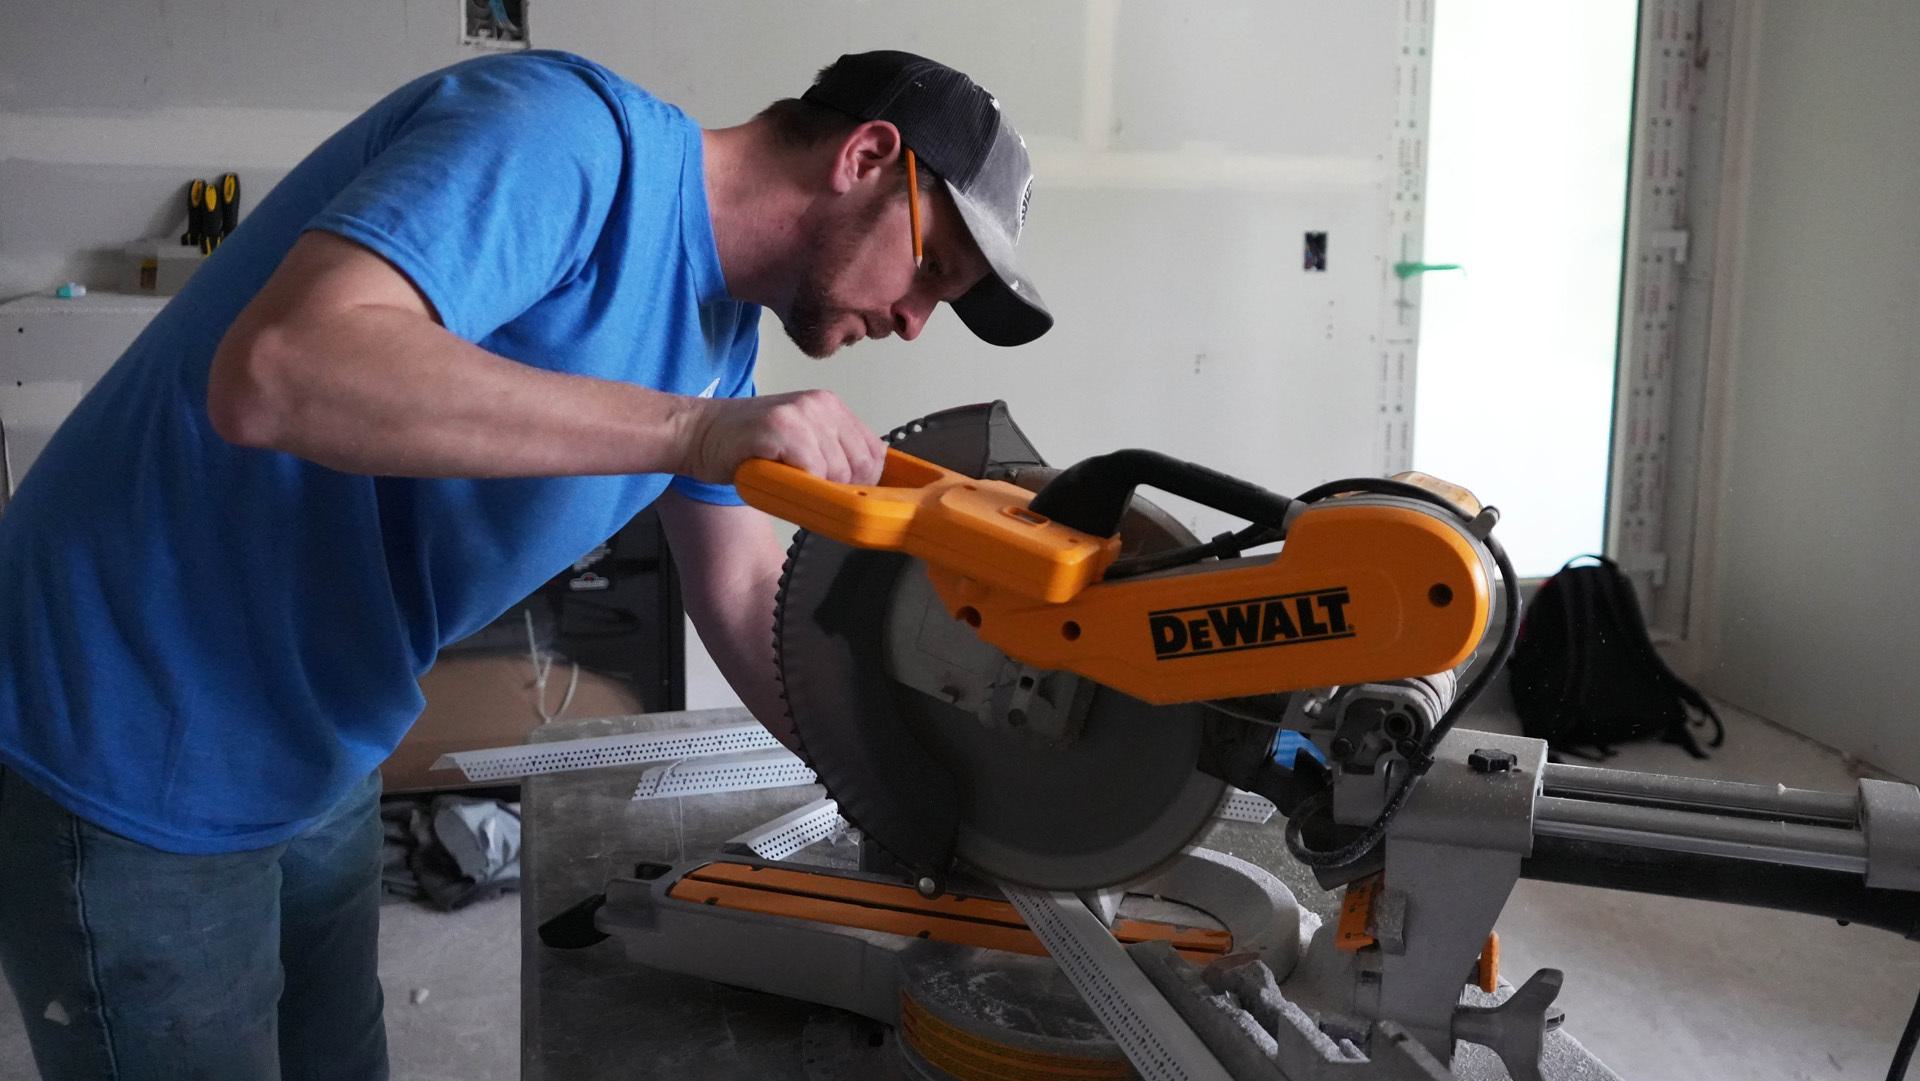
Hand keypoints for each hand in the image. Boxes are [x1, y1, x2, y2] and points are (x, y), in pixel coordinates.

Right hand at [680, 390, 885, 485]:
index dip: (862, 483)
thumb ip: (833, 455)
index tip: (839, 494)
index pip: (875, 453)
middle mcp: (820, 404)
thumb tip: (868, 489)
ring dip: (814, 489)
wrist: (698, 433)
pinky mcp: (779, 427)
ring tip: (787, 481)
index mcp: (831, 406)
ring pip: (837, 472)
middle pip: (861, 466)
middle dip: (839, 490)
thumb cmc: (746, 444)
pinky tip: (775, 477)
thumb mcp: (802, 442)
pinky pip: (811, 470)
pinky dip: (798, 485)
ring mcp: (800, 413)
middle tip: (808, 491)